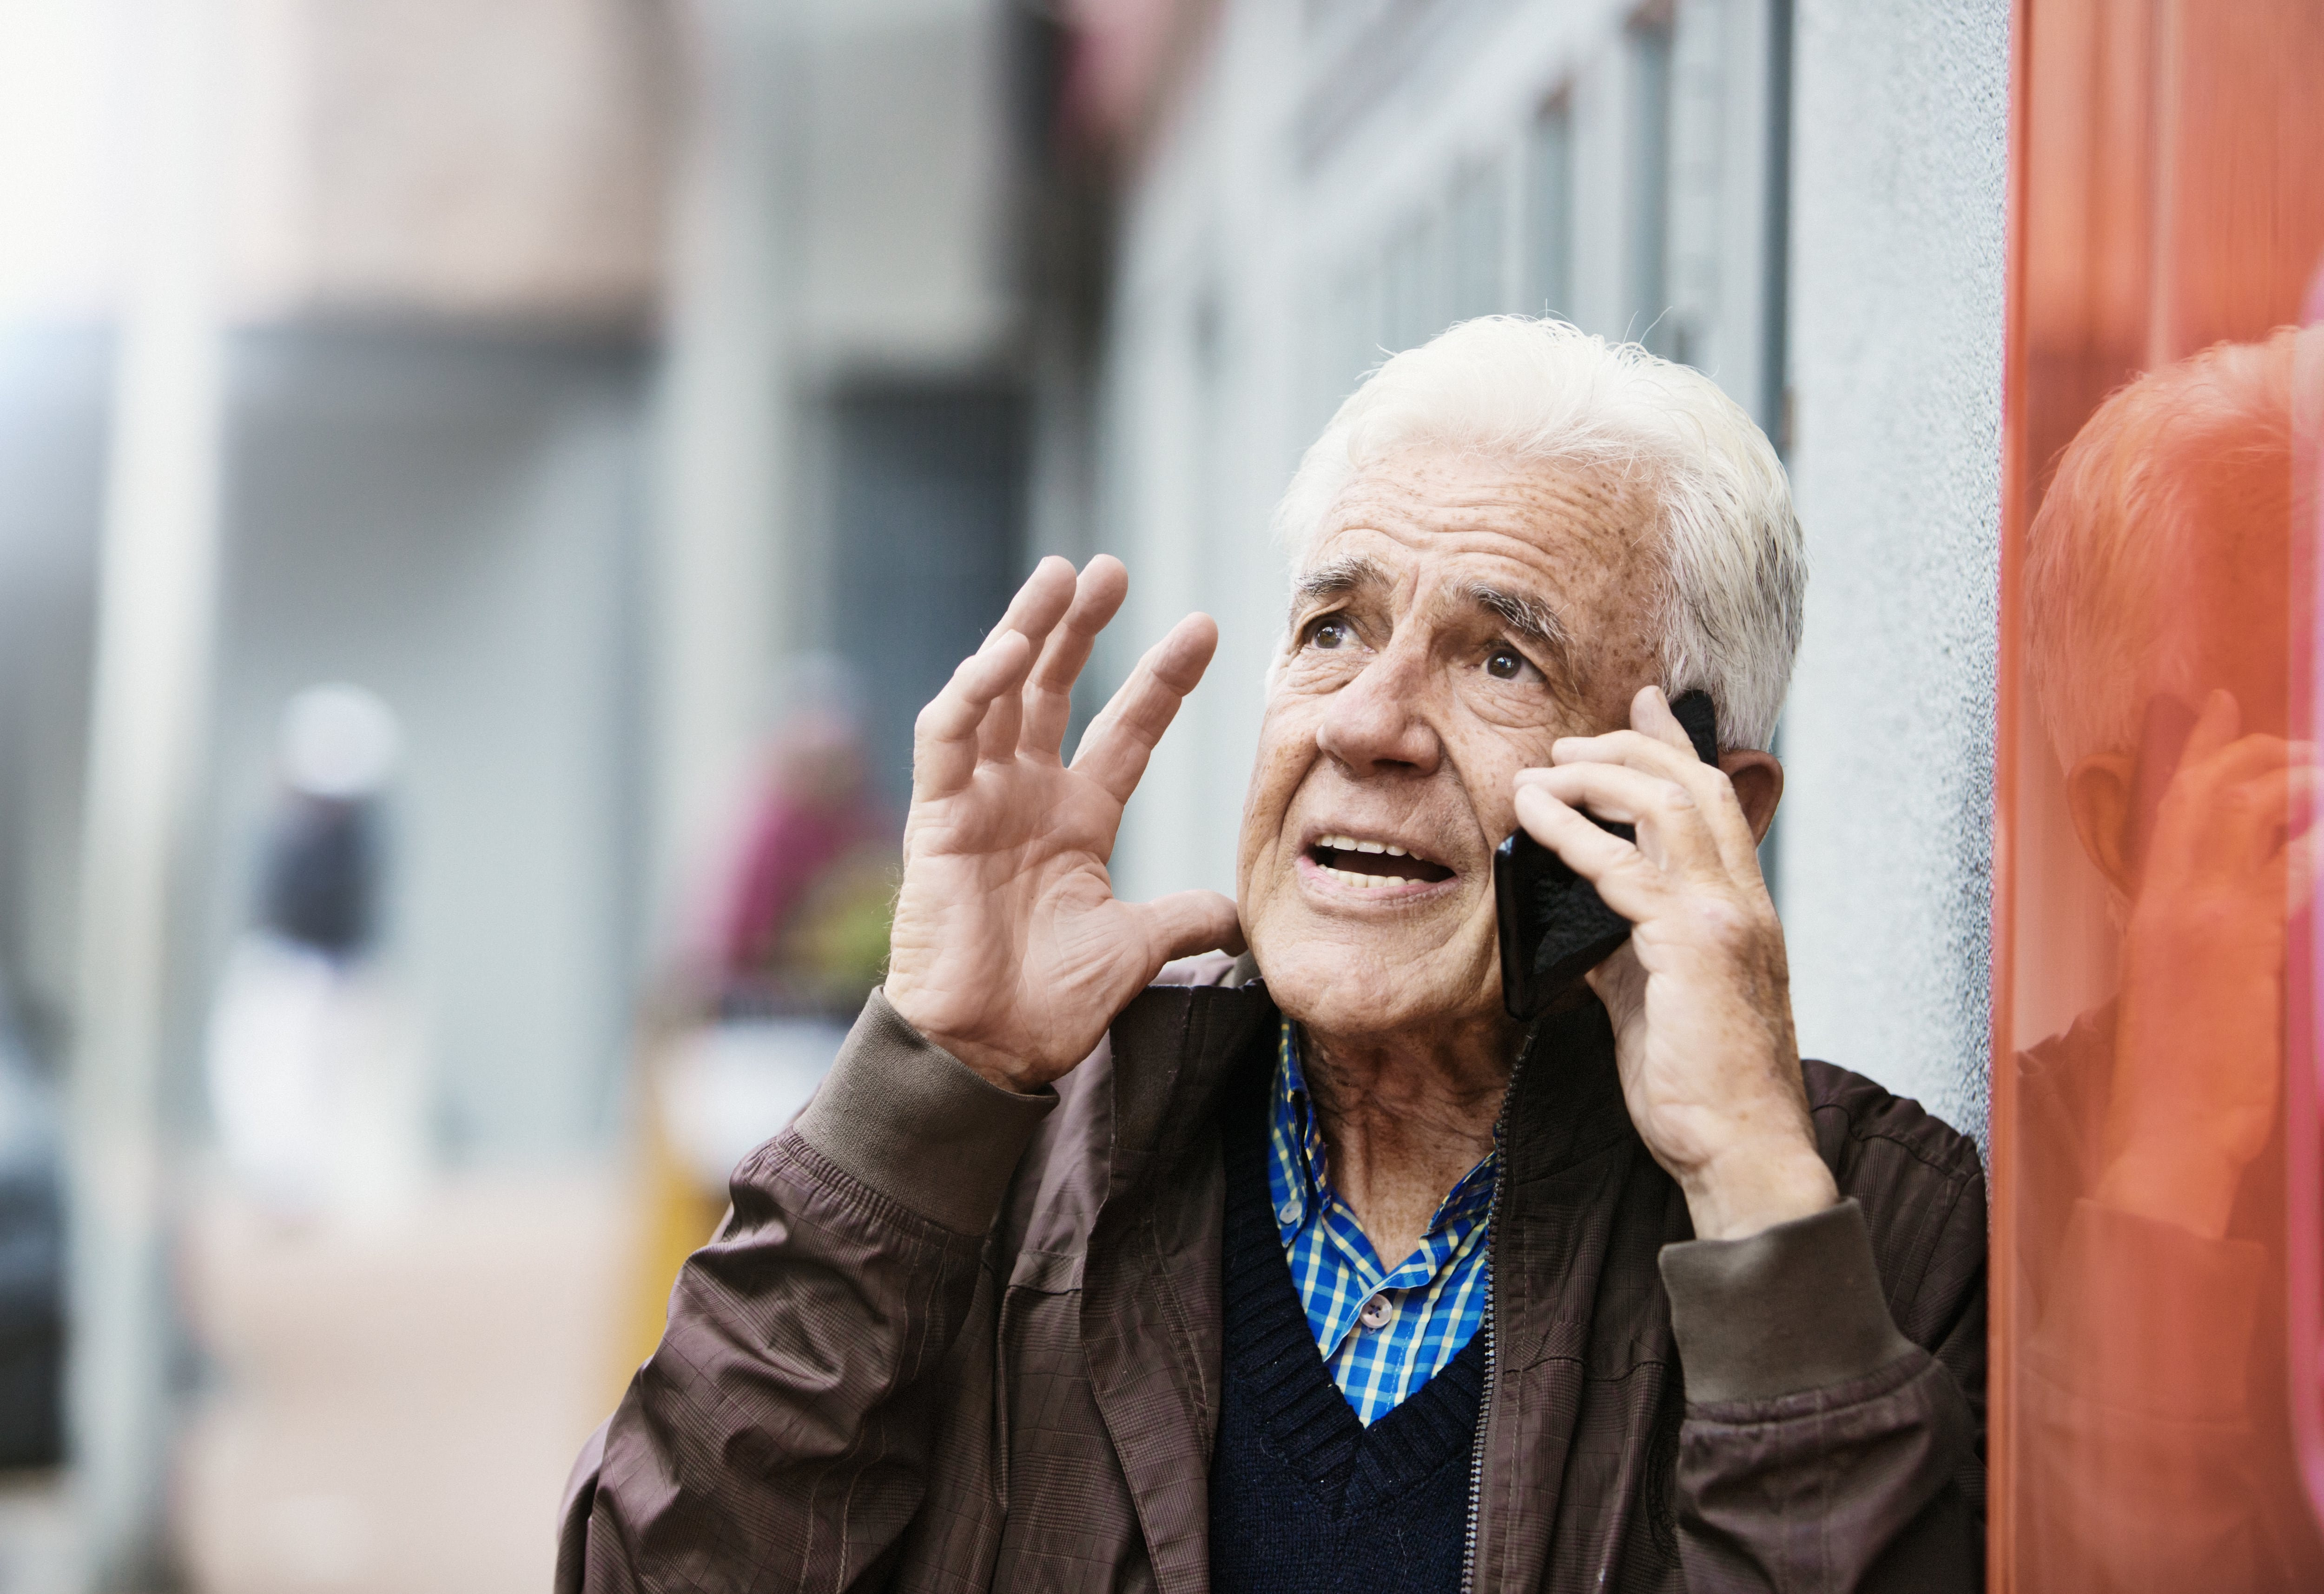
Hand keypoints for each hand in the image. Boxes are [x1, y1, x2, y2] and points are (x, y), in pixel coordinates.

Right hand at [882, 555, 1243, 1091]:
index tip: (1205, 628)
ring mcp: (981, 800)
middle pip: (1056, 689)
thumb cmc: (1049, 1006)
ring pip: (1000, 691)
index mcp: (1078, 818)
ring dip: (1028, 630)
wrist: (989, 1051)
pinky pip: (949, 736)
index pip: (1127, 730)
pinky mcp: (938, 816)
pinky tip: (1010, 650)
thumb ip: (1184, 920)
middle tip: (1110, 568)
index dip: (1163, 680)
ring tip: (1060, 575)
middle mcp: (1028, 795)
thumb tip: (1241, 915)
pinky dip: (974, 690)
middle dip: (1081, 626)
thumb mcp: (1136, 948)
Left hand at [1512, 686, 1834, 1240]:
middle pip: (1695, 785)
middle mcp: (1743, 901)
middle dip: (1629, 748)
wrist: (1740, 1149)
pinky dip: (1574, 831)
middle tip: (1569, 742)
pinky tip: (1536, 815)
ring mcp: (1724, 919)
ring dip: (1598, 777)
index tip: (1644, 705)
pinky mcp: (1692, 946)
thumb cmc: (1700, 1086)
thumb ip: (1626, 947)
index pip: (1715, 800)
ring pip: (1666, 807)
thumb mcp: (1656, 998)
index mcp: (1742, 909)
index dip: (1677, 745)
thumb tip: (1576, 919)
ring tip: (1546, 770)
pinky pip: (1624, 867)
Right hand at [2097, 690, 2318, 1238]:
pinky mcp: (2246, 946)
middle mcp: (2171, 902)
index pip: (2173, 801)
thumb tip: (2248, 898)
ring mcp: (2207, 919)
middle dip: (2268, 748)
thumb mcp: (2182, 991)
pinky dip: (2322, 840)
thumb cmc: (2178, 1082)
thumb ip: (2205, 935)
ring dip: (2303, 780)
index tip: (2222, 702)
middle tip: (2314, 745)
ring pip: (2251, 808)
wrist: (2164, 1139)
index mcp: (2151, 910)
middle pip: (2215, 787)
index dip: (2201, 743)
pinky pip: (2294, 868)